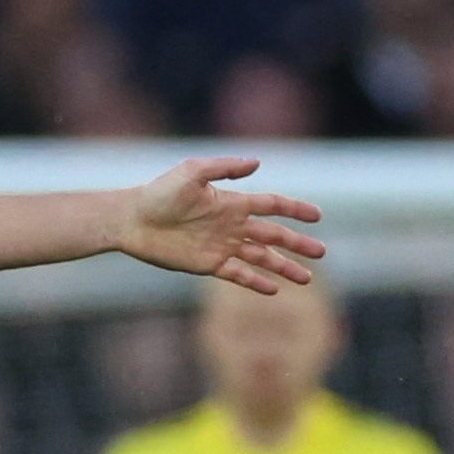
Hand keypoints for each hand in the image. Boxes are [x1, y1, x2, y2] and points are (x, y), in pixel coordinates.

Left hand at [120, 157, 324, 293]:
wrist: (131, 220)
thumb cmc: (159, 193)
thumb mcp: (192, 172)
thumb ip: (224, 168)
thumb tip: (258, 164)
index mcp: (232, 203)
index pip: (272, 205)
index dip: (295, 210)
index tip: (317, 216)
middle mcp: (231, 225)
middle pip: (273, 236)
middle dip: (298, 244)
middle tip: (322, 253)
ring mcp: (220, 246)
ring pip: (260, 258)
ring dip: (283, 267)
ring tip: (306, 279)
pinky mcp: (206, 264)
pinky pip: (236, 274)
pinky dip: (255, 281)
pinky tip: (273, 290)